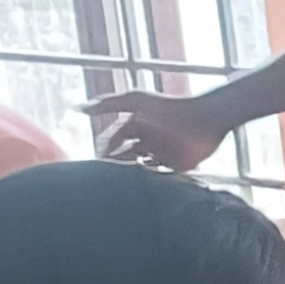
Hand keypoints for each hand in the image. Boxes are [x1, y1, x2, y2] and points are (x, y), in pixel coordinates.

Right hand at [88, 88, 229, 171]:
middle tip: (105, 174)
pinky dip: (151, 181)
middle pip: (126, 156)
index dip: (106, 148)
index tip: (96, 159)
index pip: (115, 140)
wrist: (205, 118)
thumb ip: (108, 103)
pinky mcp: (178, 166)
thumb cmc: (170, 106)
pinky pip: (160, 178)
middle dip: (116, 164)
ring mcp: (163, 154)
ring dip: (132, 173)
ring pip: (141, 168)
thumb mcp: (135, 100)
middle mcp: (149, 140)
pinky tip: (142, 184)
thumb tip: (79, 108)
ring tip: (121, 179)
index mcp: (138, 125)